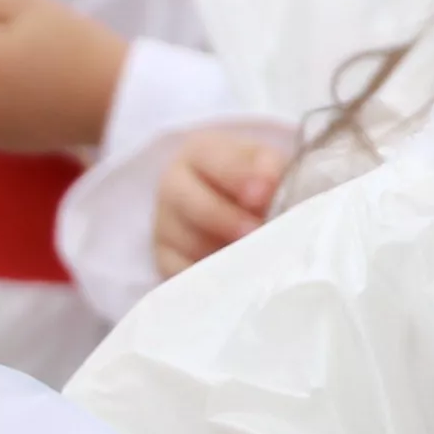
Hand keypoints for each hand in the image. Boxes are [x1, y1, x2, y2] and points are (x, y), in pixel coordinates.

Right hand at [151, 128, 287, 275]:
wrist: (228, 202)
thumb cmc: (251, 180)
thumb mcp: (263, 163)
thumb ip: (268, 169)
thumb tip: (269, 187)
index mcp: (200, 153)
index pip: (215, 161)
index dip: (239, 177)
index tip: (262, 194)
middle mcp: (173, 186)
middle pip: (192, 204)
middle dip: (226, 220)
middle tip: (256, 232)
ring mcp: (165, 225)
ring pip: (188, 243)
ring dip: (222, 253)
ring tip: (254, 260)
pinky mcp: (164, 260)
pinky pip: (181, 274)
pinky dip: (208, 280)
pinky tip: (234, 281)